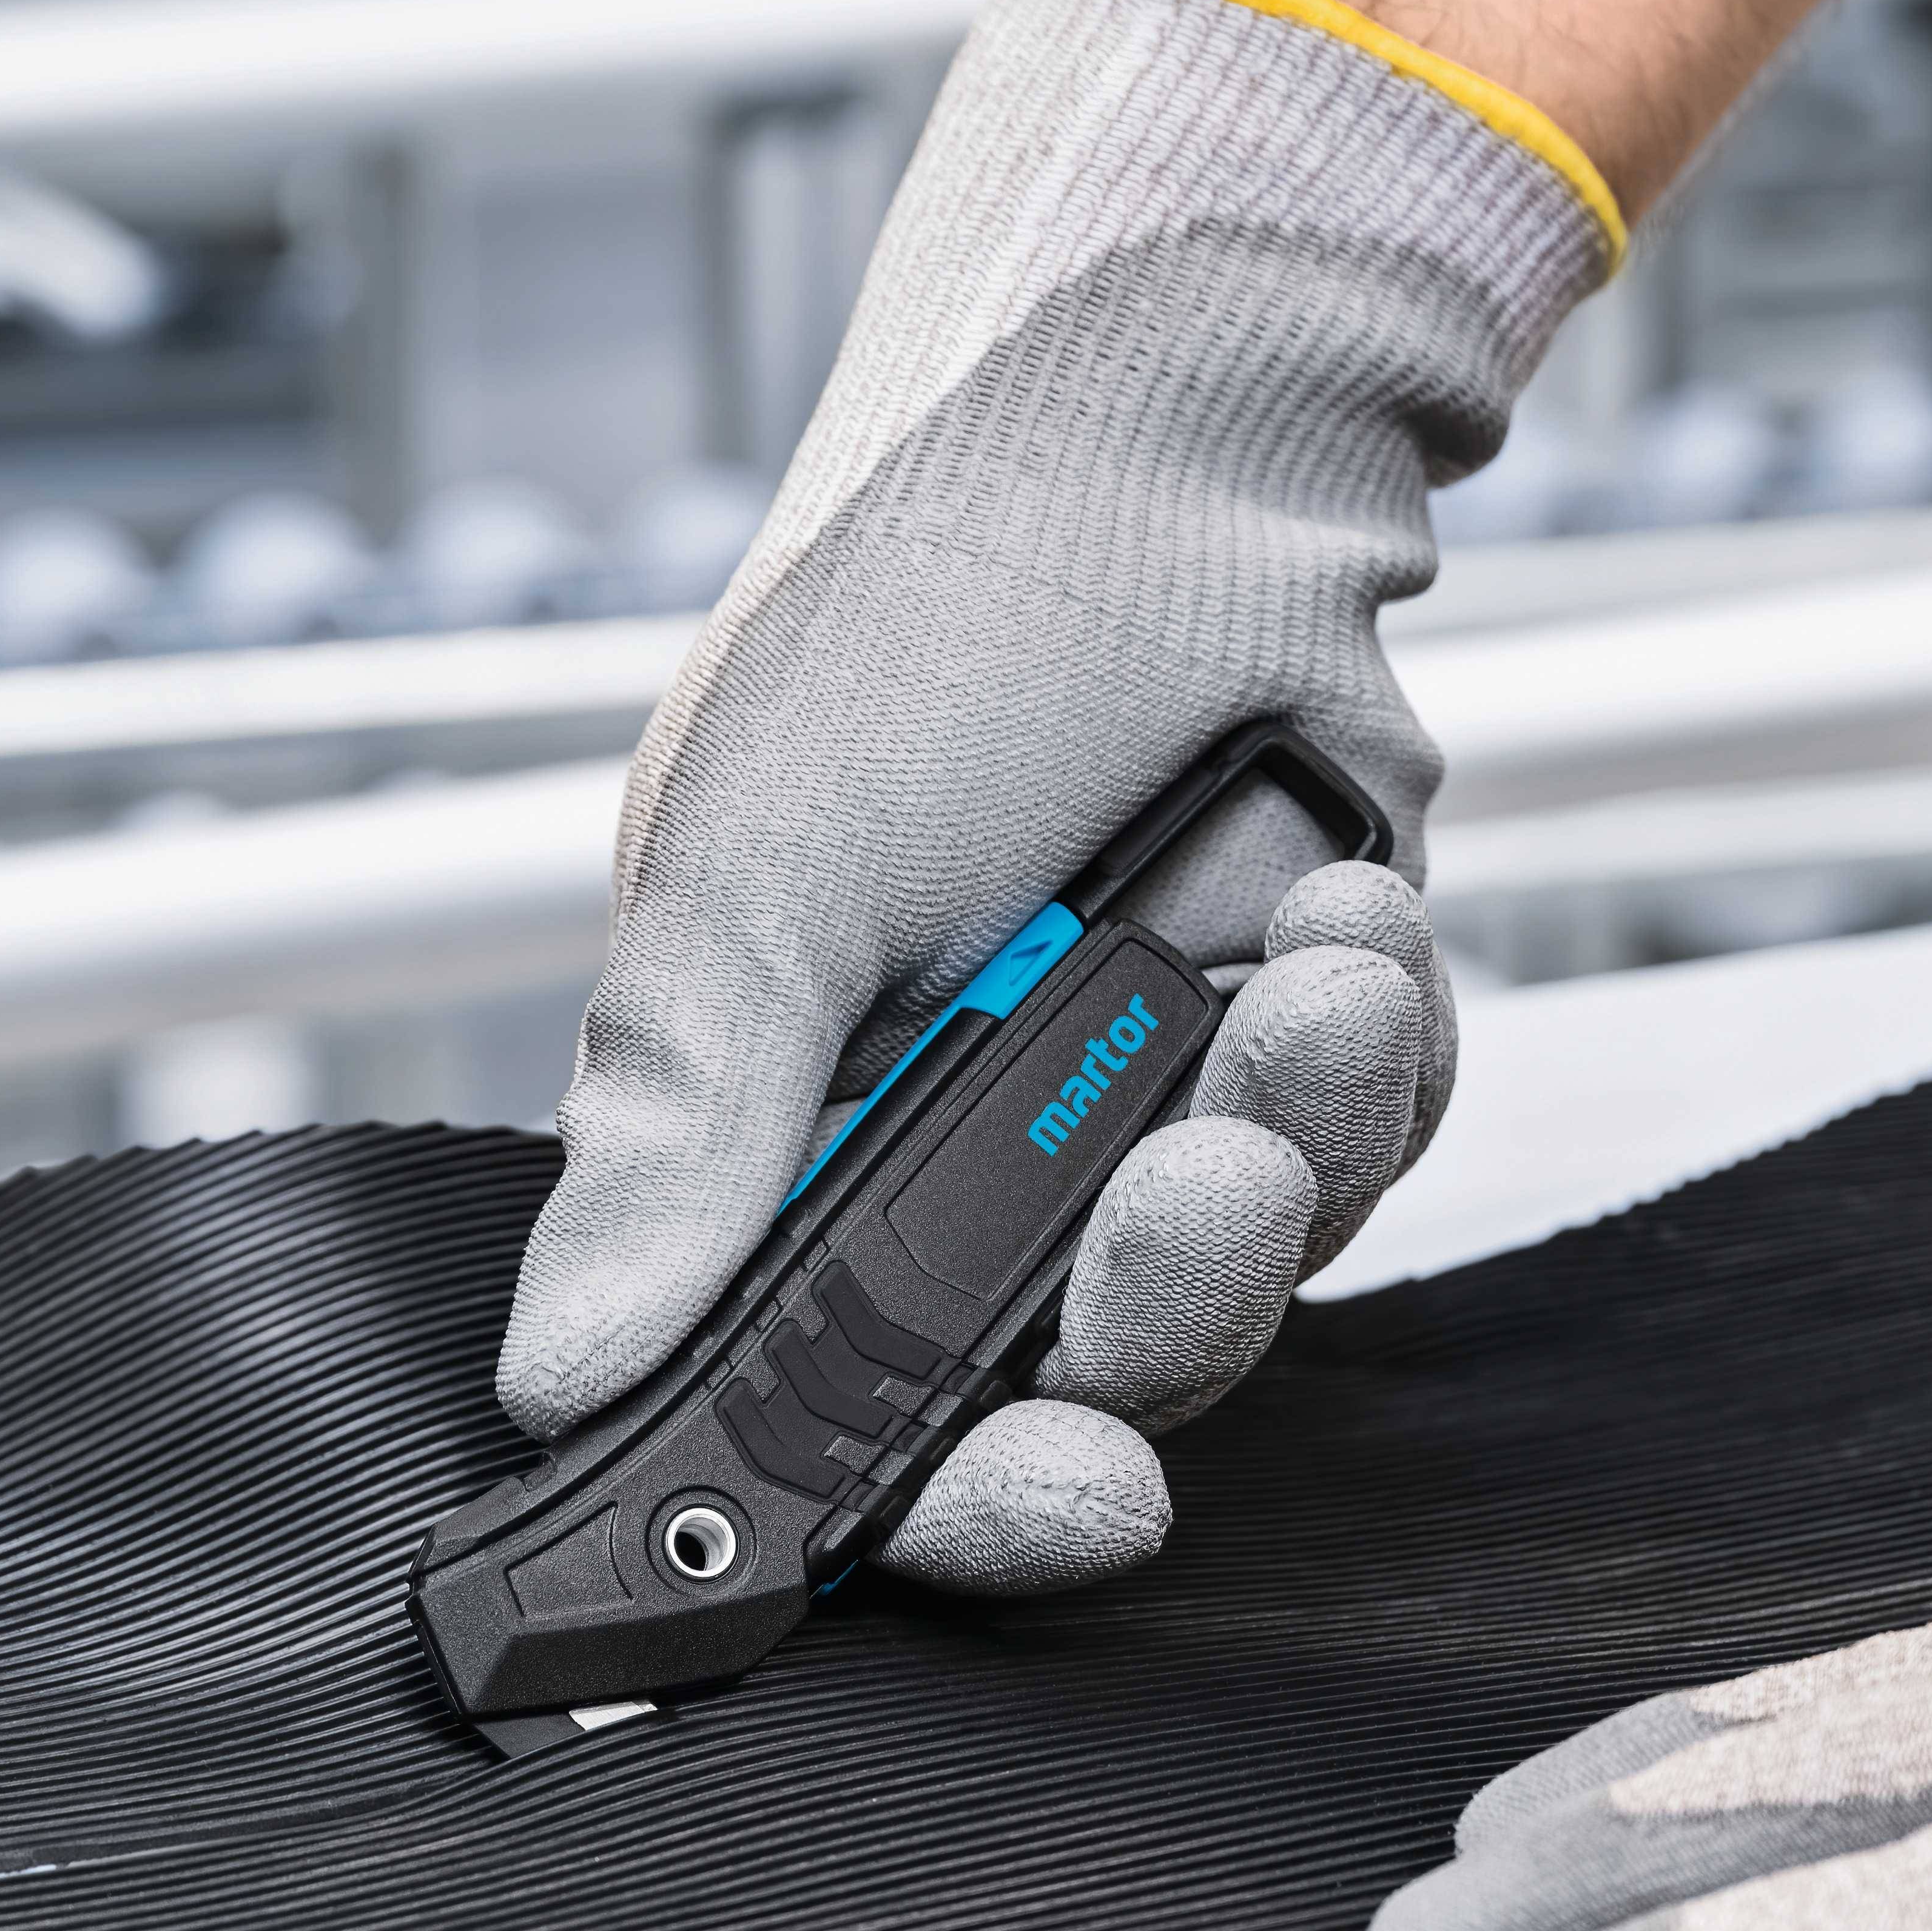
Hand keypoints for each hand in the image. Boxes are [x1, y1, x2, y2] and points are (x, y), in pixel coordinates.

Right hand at [500, 0, 1608, 1592]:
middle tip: (1204, 1187)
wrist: (1172, 424)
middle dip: (1165, 1307)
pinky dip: (1378, 1048)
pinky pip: (1373, 1143)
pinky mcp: (1290, 1033)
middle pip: (1077, 1381)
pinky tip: (1344, 903)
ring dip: (1296, 1140)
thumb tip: (553, 1375)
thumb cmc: (929, 612)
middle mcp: (957, 1143)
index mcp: (786, 1132)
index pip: (840, 1414)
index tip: (1050, 1505)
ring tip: (1305, 966)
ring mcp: (1135, 1092)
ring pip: (1252, 1270)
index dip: (935, 1506)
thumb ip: (678, 1136)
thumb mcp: (757, 867)